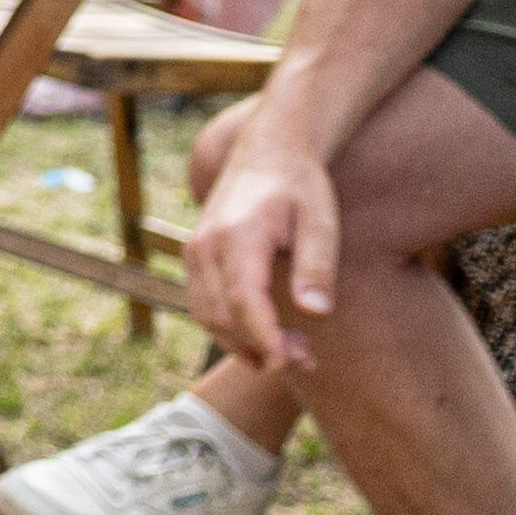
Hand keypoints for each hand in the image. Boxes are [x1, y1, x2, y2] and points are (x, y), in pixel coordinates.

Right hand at [182, 130, 339, 371]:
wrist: (267, 151)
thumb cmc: (301, 187)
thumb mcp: (321, 221)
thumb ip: (317, 266)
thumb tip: (316, 313)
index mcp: (237, 235)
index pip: (242, 300)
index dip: (264, 337)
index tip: (290, 363)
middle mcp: (205, 245)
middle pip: (221, 315)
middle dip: (261, 347)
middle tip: (308, 360)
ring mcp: (193, 251)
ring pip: (206, 316)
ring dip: (244, 343)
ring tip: (292, 353)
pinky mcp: (195, 257)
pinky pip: (202, 304)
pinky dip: (230, 328)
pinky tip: (266, 336)